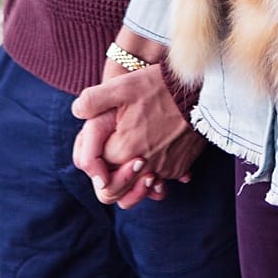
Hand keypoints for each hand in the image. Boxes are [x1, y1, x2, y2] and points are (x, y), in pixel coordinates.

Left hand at [72, 64, 205, 207]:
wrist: (199, 90)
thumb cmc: (158, 86)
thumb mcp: (121, 86)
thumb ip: (92, 100)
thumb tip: (77, 112)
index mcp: (123, 149)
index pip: (96, 170)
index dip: (91, 158)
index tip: (98, 144)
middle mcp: (143, 166)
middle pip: (114, 191)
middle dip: (108, 178)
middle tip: (110, 159)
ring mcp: (164, 169)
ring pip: (138, 191)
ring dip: (131, 182)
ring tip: (130, 161)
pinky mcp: (179, 168)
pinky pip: (160, 182)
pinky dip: (154, 174)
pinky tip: (152, 153)